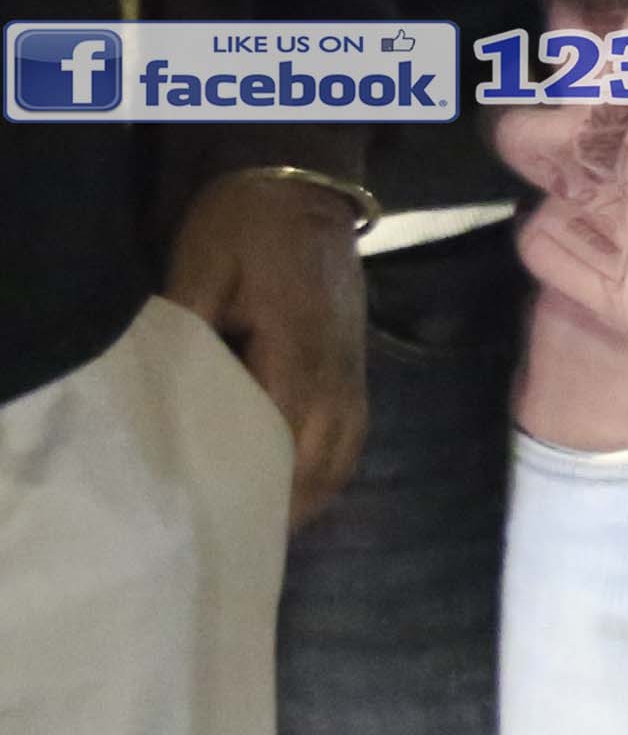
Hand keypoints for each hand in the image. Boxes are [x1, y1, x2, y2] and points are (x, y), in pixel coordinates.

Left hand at [167, 165, 366, 529]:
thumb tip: (165, 391)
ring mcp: (353, 372)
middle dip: (286, 508)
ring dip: (311, 496)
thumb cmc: (244, 227)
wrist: (303, 190)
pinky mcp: (356, 366)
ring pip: (342, 455)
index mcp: (299, 352)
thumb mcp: (201, 268)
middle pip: (320, 461)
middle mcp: (337, 373)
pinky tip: (303, 486)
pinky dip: (329, 471)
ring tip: (271, 529)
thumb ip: (187, 332)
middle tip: (241, 543)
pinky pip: (353, 437)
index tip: (227, 527)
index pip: (282, 440)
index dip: (257, 488)